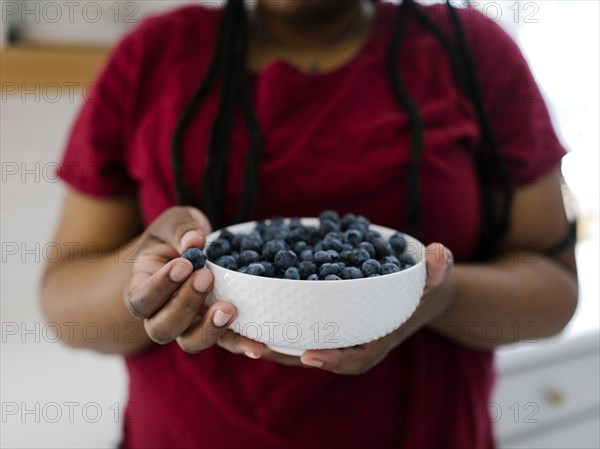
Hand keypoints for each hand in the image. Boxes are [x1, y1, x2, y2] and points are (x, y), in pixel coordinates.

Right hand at [124, 206, 236, 352]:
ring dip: (209, 329)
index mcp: (142, 288)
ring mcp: (188, 324)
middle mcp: (161, 313)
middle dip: (184, 305)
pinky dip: (241, 344)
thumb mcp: (173, 222)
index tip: (183, 265)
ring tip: (229, 309)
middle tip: (206, 277)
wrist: (191, 248)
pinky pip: (225, 342)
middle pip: (162, 328)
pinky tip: (257, 345)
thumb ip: (180, 228)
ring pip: (190, 342)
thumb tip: (195, 240)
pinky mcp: (215, 327)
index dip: (159, 288)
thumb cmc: (175, 235)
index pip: (141, 300)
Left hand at [217, 243, 453, 374]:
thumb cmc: (419, 291)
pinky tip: (241, 307)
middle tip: (252, 345)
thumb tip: (439, 252)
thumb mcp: (431, 281)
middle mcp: (347, 345)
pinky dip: (265, 322)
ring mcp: (329, 336)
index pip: (354, 359)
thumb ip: (437, 270)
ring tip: (234, 329)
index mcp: (373, 342)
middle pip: (312, 356)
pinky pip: (288, 328)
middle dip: (283, 354)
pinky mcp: (315, 323)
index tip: (308, 354)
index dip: (331, 359)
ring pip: (293, 345)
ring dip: (264, 340)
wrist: (410, 295)